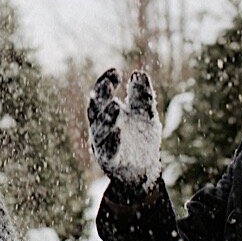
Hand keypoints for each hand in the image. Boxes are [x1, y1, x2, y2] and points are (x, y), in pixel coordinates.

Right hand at [87, 67, 161, 188]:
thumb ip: (142, 95)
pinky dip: (111, 142)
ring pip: (99, 130)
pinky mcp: (110, 161)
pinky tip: (118, 133)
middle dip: (100, 97)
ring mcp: (103, 144)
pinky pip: (108, 152)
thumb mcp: (145, 113)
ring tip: (116, 105)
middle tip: (108, 85)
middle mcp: (100, 127)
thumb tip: (138, 73)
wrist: (146, 168)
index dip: (105, 82)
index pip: (100, 95)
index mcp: (106, 113)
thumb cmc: (140, 138)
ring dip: (107, 118)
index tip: (115, 72)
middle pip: (95, 110)